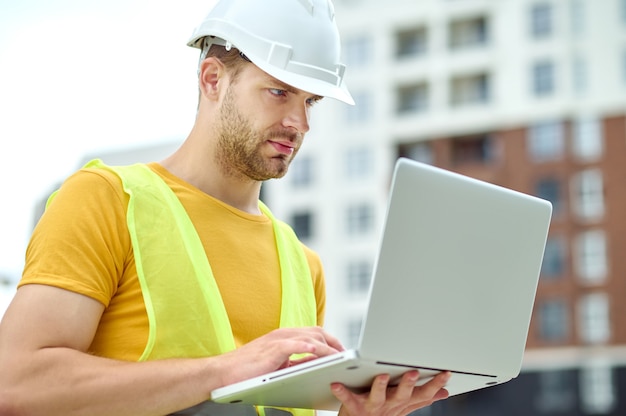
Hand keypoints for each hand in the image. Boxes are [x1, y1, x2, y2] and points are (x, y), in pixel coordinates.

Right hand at [214, 326, 343, 386]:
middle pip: (317, 331)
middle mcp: (283, 334)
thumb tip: (314, 363)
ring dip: (327, 346)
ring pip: (310, 337)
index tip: (342, 351)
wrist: (224, 373)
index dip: (331, 341)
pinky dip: (309, 347)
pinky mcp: (272, 349)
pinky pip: (295, 345)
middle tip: (346, 355)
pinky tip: (319, 352)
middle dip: (334, 342)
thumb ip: (294, 362)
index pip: (314, 333)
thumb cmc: (247, 371)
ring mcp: (278, 340)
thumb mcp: (277, 365)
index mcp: (285, 337)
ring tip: (339, 356)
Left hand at [332, 370, 449, 415]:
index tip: (446, 373)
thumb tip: (443, 392)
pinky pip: (348, 398)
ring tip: (382, 376)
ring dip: (380, 386)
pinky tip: (336, 384)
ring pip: (378, 396)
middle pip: (403, 395)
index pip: (423, 393)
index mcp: (402, 402)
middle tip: (414, 372)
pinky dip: (342, 392)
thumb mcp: (405, 406)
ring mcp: (373, 407)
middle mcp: (390, 405)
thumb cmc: (381, 413)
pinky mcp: (354, 407)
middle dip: (408, 384)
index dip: (435, 384)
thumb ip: (422, 398)